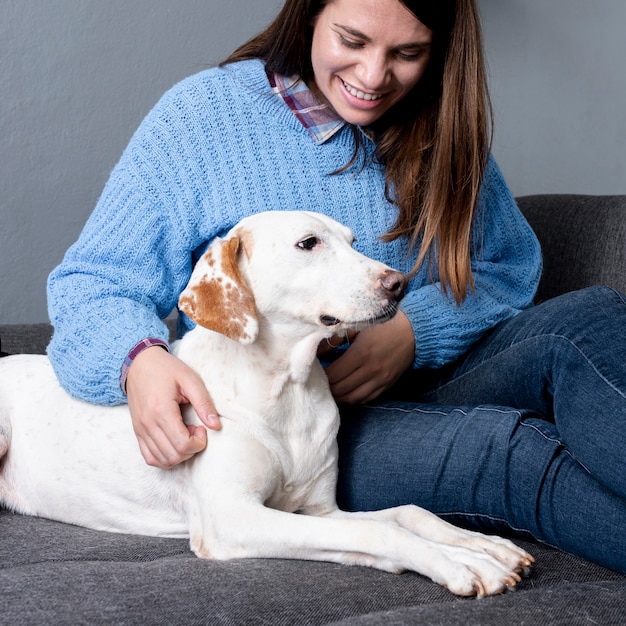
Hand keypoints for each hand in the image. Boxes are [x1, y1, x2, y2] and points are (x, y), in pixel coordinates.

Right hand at [125, 346, 220, 467]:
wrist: (139, 363)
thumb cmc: (166, 369)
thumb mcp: (190, 379)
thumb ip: (204, 403)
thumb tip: (216, 426)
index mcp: (161, 411)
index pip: (182, 444)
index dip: (198, 442)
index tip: (201, 427)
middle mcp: (147, 424)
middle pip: (173, 455)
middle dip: (191, 449)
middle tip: (195, 430)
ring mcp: (140, 430)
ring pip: (161, 460)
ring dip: (179, 454)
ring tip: (185, 434)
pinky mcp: (137, 432)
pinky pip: (149, 458)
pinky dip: (165, 457)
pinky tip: (174, 442)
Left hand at [324, 311, 413, 403]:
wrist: (413, 331)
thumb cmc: (382, 326)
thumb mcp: (357, 327)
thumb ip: (335, 339)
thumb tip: (318, 352)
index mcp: (361, 353)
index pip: (333, 374)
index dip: (322, 374)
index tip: (316, 369)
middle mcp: (371, 370)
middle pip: (340, 389)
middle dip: (327, 386)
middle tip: (320, 380)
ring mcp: (380, 380)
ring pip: (352, 398)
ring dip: (339, 396)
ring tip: (331, 388)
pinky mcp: (387, 385)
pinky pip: (366, 399)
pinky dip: (354, 398)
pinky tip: (347, 390)